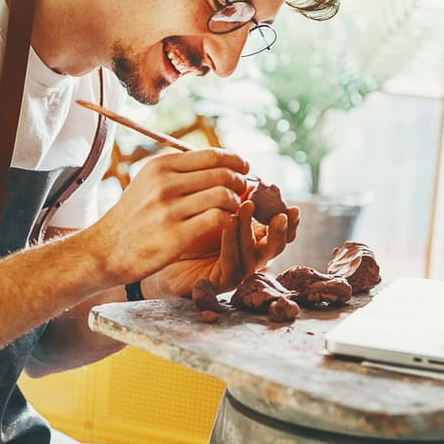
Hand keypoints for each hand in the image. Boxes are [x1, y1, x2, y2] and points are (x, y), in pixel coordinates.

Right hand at [81, 148, 250, 284]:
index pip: (212, 155)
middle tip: (243, 193)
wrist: (104, 250)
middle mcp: (165, 183)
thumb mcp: (148, 183)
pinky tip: (225, 226)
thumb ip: (180, 172)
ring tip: (234, 211)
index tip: (244, 170)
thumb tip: (222, 165)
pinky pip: (218, 219)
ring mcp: (169, 209)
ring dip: (237, 204)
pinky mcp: (175, 235)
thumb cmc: (133, 218)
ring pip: (224, 196)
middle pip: (223, 173)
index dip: (235, 161)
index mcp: (161, 166)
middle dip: (240, 182)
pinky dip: (228, 221)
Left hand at [142, 199, 300, 298]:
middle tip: (282, 213)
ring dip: (251, 228)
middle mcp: (249, 251)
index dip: (287, 216)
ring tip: (247, 206)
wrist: (156, 254)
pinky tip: (226, 223)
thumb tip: (240, 163)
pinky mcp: (219, 280)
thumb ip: (223, 187)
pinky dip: (231, 242)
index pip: (277, 225)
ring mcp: (236, 267)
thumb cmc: (180, 224)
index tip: (287, 199)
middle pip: (275, 243)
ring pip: (254, 253)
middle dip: (281, 228)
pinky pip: (231, 263)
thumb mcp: (203, 200)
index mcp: (251, 232)